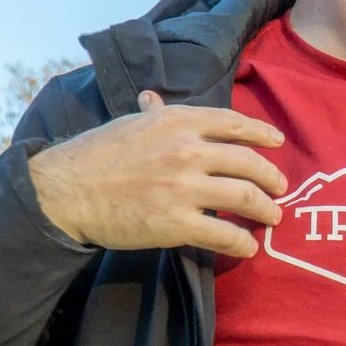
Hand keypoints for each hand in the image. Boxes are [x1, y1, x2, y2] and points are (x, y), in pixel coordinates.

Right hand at [27, 91, 286, 256]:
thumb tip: (153, 98)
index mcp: (177, 121)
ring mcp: (184, 187)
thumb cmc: (95, 155)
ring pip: (244, 197)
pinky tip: (247, 247)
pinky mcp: (176, 223)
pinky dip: (242, 242)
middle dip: (272, 177)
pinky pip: (224, 234)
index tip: (277, 143)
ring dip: (266, 209)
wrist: (66, 191)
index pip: (234, 123)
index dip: (261, 134)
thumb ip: (153, 114)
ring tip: (272, 217)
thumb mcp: (128, 124)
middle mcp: (187, 150)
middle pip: (248, 162)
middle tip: (279, 189)